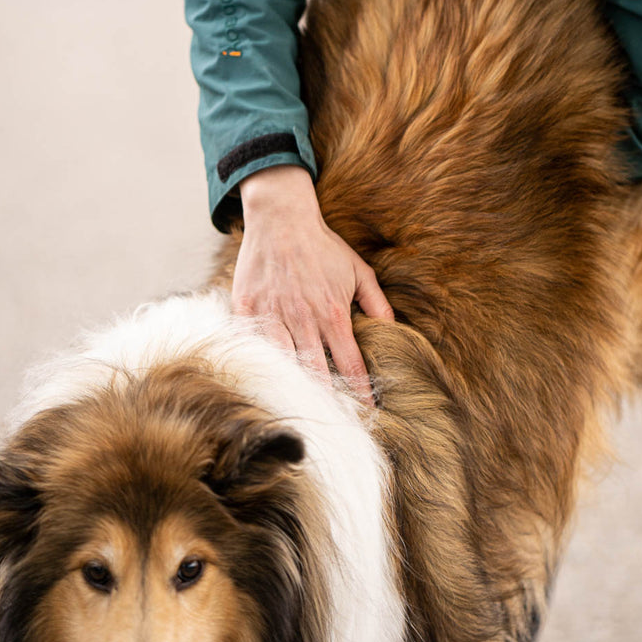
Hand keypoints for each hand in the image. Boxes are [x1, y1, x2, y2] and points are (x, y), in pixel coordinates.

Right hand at [234, 165, 393, 402]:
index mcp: (333, 314)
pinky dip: (261, 365)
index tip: (368, 413)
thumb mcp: (358, 271)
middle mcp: (303, 320)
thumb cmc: (322, 246)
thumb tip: (394, 331)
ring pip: (283, 365)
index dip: (361, 392)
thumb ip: (377, 303)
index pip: (350, 365)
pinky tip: (266, 383)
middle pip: (316, 374)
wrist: (281, 219)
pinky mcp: (247, 310)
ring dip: (294, 389)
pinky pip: (253, 347)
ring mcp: (272, 316)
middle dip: (327, 400)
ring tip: (303, 413)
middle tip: (336, 423)